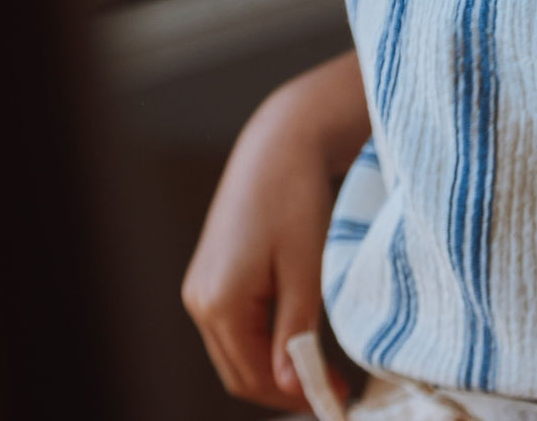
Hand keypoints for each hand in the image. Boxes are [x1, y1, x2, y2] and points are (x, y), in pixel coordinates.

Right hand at [181, 51, 369, 410]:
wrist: (280, 142)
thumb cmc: (295, 197)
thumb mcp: (306, 268)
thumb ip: (297, 331)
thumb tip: (292, 386)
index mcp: (219, 302)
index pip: (253, 377)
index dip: (294, 396)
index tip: (336, 399)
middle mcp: (199, 298)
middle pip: (239, 370)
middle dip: (283, 387)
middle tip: (332, 388)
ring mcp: (201, 285)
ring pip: (236, 349)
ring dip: (273, 365)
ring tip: (321, 365)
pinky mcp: (212, 271)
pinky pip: (235, 324)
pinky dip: (264, 338)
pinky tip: (297, 333)